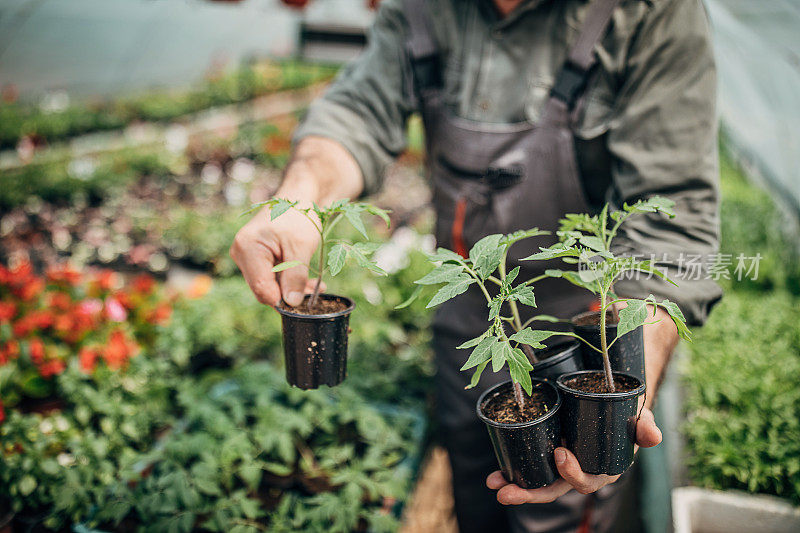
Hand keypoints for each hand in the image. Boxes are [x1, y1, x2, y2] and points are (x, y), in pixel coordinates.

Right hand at [230, 205, 323, 306]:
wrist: (297, 198)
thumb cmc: (299, 216)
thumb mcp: (302, 246)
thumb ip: (296, 276)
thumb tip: (291, 303)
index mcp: (248, 248)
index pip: (262, 288)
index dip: (283, 299)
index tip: (304, 299)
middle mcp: (241, 254)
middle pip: (264, 289)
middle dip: (289, 294)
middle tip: (315, 290)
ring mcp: (247, 257)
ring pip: (269, 286)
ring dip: (292, 288)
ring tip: (316, 285)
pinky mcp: (256, 260)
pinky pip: (271, 279)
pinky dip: (289, 281)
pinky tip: (307, 281)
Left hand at [486, 407, 661, 504]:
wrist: (612, 405)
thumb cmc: (627, 417)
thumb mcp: (641, 419)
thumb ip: (645, 428)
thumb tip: (652, 436)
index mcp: (601, 470)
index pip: (585, 481)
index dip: (572, 473)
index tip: (561, 454)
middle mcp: (579, 473)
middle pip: (554, 489)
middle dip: (530, 494)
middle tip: (507, 491)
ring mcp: (561, 467)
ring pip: (538, 482)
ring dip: (515, 485)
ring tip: (494, 483)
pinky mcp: (548, 455)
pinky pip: (530, 467)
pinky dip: (511, 470)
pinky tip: (495, 473)